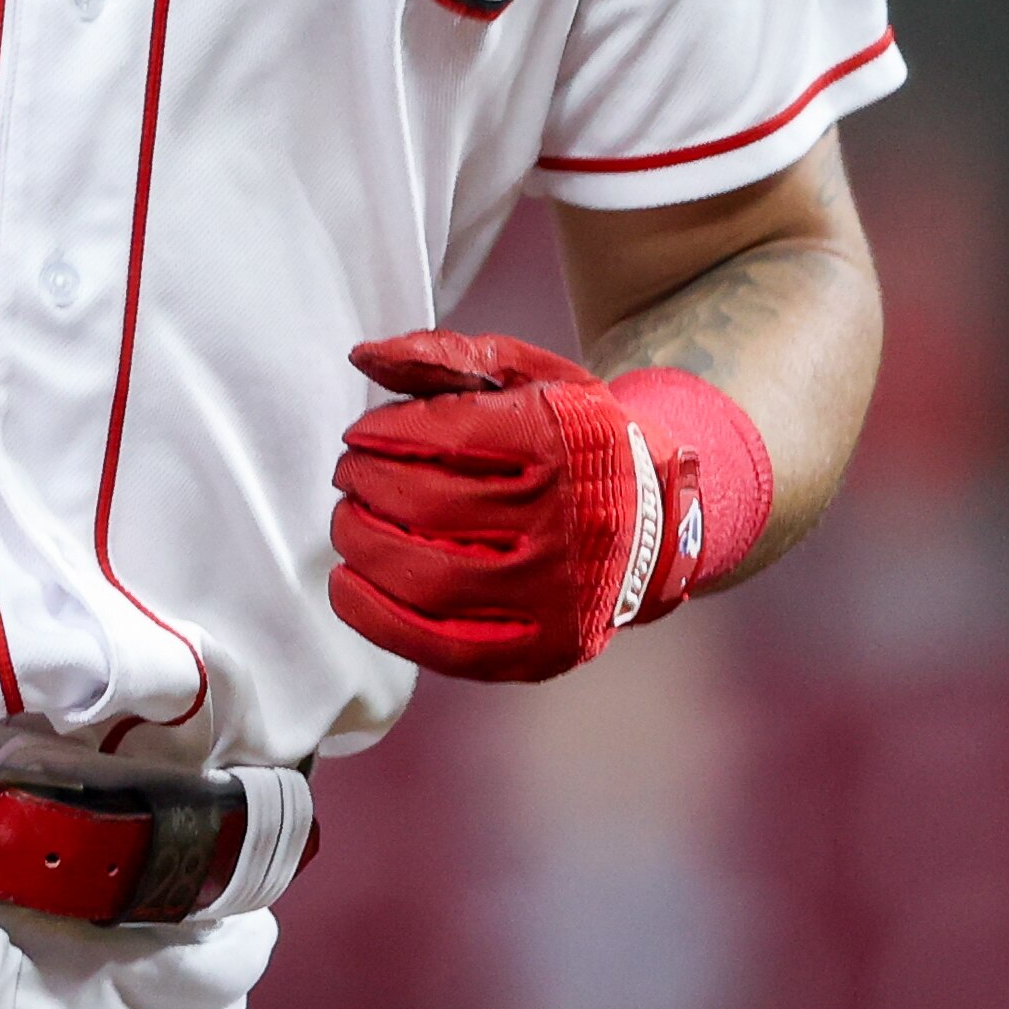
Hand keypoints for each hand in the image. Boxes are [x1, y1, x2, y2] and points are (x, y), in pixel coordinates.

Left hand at [325, 330, 708, 681]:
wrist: (659, 521)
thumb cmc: (577, 441)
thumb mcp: (531, 377)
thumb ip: (446, 357)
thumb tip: (361, 358)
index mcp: (562, 442)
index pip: (447, 436)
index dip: (384, 434)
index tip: (361, 436)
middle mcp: (565, 520)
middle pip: (428, 508)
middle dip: (366, 488)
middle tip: (348, 478)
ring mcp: (557, 594)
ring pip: (430, 579)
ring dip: (364, 548)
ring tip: (348, 523)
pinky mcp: (544, 651)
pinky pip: (446, 647)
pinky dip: (380, 619)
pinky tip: (349, 585)